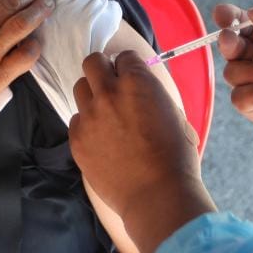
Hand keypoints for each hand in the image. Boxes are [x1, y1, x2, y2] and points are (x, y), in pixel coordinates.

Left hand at [70, 51, 215, 252]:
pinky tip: (102, 138)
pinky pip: (76, 119)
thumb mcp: (174, 113)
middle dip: (103, 69)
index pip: (124, 56)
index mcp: (137, 81)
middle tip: (112, 85)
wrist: (157, 195)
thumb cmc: (175, 156)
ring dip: (92, 94)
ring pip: (80, 87)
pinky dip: (87, 123)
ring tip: (106, 112)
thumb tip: (142, 89)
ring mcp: (89, 116)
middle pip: (92, 62)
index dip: (129, 67)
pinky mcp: (77, 139)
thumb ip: (152, 94)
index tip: (131, 76)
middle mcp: (109, 93)